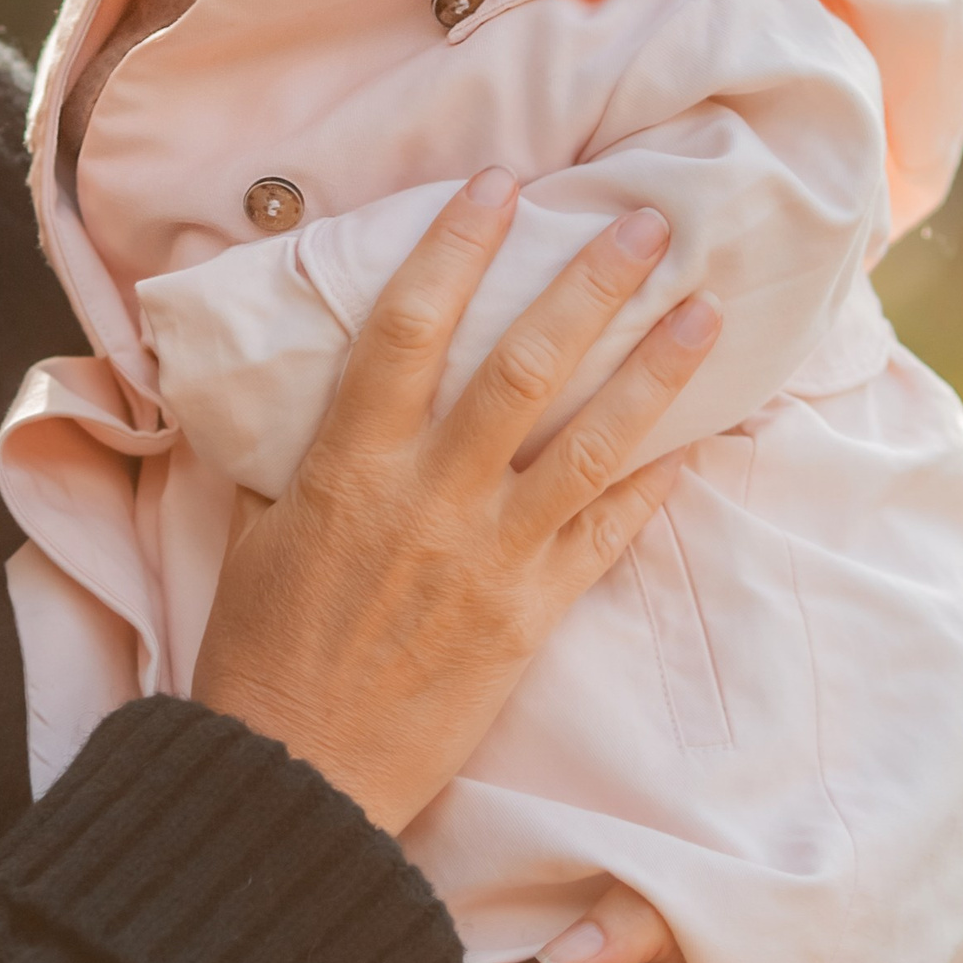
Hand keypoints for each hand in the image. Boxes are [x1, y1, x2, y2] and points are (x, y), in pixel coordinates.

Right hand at [191, 174, 722, 831]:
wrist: (297, 777)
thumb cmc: (260, 657)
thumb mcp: (257, 539)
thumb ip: (295, 463)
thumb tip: (309, 398)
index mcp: (345, 468)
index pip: (406, 330)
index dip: (456, 248)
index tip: (499, 185)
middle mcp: (427, 499)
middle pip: (521, 366)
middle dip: (587, 287)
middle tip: (644, 224)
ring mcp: (489, 558)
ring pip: (589, 442)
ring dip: (653, 371)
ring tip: (706, 312)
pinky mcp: (531, 615)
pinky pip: (610, 533)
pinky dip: (658, 481)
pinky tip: (704, 437)